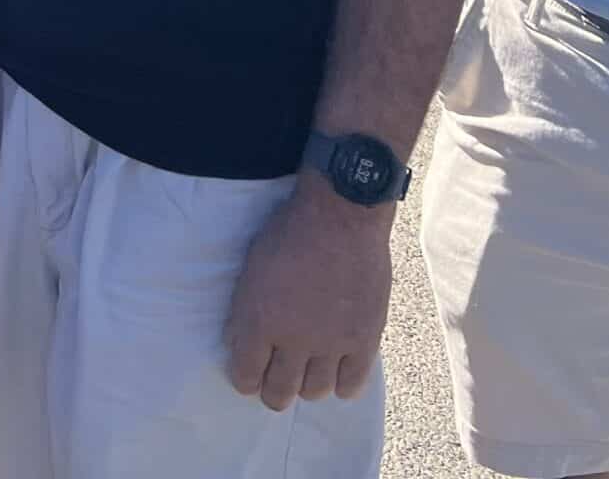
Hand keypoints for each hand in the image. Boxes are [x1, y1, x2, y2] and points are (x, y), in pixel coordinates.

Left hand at [223, 182, 392, 410]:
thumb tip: (243, 343)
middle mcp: (294, 340)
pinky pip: (352, 385)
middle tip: (276, 383)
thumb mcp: (252, 269)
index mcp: (260, 321)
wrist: (340, 215)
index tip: (249, 375)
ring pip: (315, 392)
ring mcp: (332, 343)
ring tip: (307, 373)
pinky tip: (337, 371)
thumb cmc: (290, 232)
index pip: (246, 376)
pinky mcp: (364, 340)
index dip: (245, 379)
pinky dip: (342, 385)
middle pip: (280, 393)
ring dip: (307, 386)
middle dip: (273, 393)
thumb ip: (247, 312)